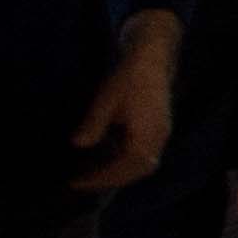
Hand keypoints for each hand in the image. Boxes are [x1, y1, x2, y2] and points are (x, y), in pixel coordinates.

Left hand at [67, 28, 177, 192]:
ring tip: (92, 173)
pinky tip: (105, 157)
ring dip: (119, 171)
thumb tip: (78, 145)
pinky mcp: (157, 128)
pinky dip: (124, 161)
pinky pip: (143, 153)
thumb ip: (94, 123)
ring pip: (143, 163)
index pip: (128, 166)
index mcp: (149, 132)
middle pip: (140, 169)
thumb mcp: (107, 98)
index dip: (103, 177)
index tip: (78, 182)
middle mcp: (159, 137)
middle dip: (112, 179)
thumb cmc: (129, 75)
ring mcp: (160, 133)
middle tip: (83, 182)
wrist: (152, 56)